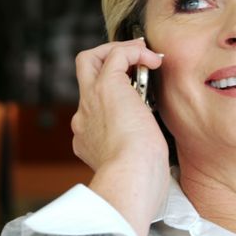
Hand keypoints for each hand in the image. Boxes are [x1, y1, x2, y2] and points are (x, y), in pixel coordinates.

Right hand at [71, 38, 169, 235]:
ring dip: (119, 52)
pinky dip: (134, 51)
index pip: (94, 111)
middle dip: (105, 64)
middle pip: (82, 77)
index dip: (116, 102)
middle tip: (133, 66)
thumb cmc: (140, 183)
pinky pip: (116, 55)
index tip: (139, 106)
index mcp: (88, 140)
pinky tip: (153, 61)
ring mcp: (91, 101)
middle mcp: (84, 118)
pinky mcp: (106, 87)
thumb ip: (138, 160)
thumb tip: (154, 160)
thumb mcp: (136, 169)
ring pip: (90, 60)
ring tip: (145, 56)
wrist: (131, 178)